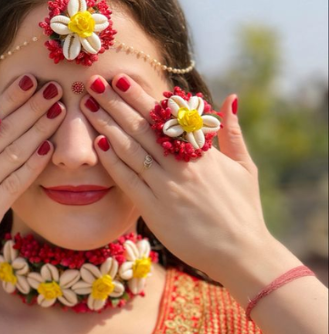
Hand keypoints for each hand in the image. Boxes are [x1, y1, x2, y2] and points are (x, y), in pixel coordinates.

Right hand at [0, 76, 64, 275]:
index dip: (8, 97)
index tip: (28, 79)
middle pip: (4, 131)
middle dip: (31, 107)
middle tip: (54, 88)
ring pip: (14, 153)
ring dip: (39, 130)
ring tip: (59, 111)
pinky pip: (15, 185)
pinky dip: (32, 166)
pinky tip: (48, 149)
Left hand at [80, 75, 270, 280]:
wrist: (241, 254)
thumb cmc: (244, 210)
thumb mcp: (245, 167)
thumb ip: (233, 132)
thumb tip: (231, 97)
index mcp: (204, 153)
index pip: (166, 117)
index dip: (141, 96)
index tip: (121, 79)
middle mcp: (182, 166)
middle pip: (143, 127)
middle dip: (116, 102)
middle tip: (94, 82)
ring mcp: (167, 187)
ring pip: (131, 149)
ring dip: (107, 125)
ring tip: (88, 105)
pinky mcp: (155, 210)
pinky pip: (128, 180)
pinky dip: (113, 161)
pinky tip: (98, 142)